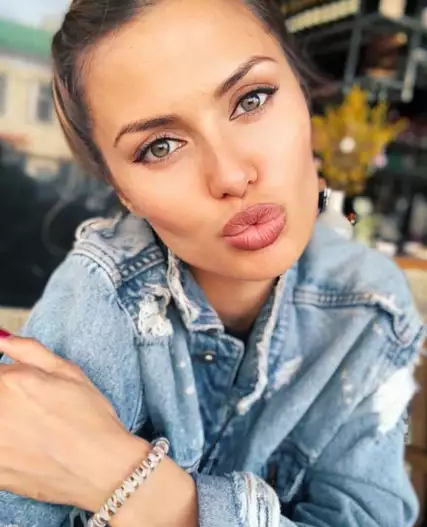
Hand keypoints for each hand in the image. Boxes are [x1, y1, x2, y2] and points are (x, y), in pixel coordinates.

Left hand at [0, 335, 148, 511]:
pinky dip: (7, 445)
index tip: (25, 390)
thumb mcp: (68, 372)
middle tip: (33, 411)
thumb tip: (1, 338)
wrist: (100, 468)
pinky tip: (27, 449)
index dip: (11, 378)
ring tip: (31, 430)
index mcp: (10, 381)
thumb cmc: (90, 420)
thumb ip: (29, 350)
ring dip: (9, 421)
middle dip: (9, 399)